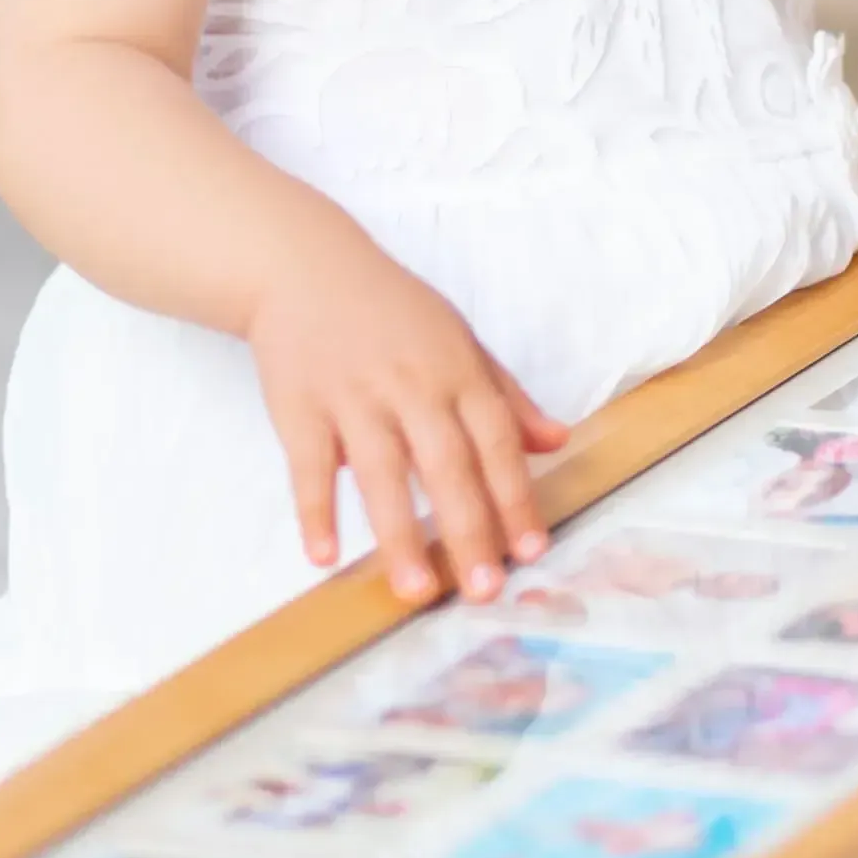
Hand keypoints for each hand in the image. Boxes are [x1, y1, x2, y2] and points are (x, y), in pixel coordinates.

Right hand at [246, 217, 567, 605]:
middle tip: (482, 590)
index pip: (495, 442)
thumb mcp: (459, 339)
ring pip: (380, 473)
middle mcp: (410, 385)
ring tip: (415, 589)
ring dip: (398, 534)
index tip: (532, 551)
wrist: (307, 267)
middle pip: (445, 465)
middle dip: (468, 529)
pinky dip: (315, 510)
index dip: (515, 498)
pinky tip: (324, 555)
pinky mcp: (300, 407)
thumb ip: (506, 394)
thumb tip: (557, 441)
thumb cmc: (392, 309)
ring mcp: (353, 397)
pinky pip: (308, 466)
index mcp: (456, 369)